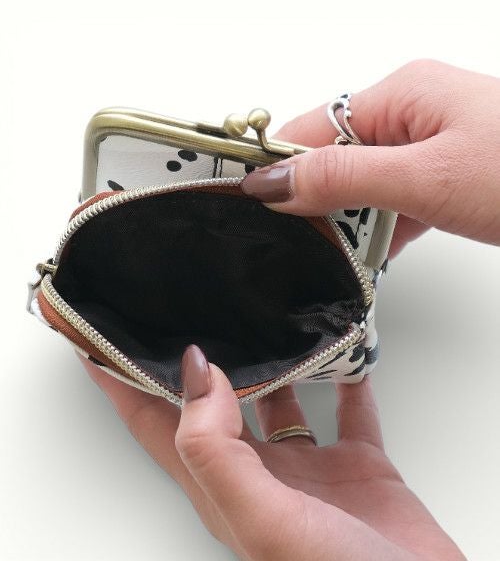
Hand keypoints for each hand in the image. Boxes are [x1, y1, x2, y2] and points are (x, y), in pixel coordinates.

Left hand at [79, 347, 464, 559]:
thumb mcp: (264, 521)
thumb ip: (217, 453)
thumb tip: (196, 377)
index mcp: (224, 489)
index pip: (155, 427)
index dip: (123, 387)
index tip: (103, 345)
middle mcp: (261, 477)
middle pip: (214, 410)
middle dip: (195, 369)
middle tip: (184, 321)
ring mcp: (309, 471)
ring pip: (279, 403)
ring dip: (271, 367)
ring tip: (260, 327)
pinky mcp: (357, 465)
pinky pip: (348, 410)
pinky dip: (346, 380)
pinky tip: (343, 357)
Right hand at [240, 59, 499, 256]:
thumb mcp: (426, 178)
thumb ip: (345, 178)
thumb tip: (277, 183)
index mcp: (402, 95)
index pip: (312, 127)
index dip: (277, 165)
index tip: (248, 201)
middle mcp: (412, 114)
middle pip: (335, 158)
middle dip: (317, 202)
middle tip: (298, 241)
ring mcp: (430, 147)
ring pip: (364, 185)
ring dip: (352, 222)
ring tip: (342, 255)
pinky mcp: (445, 176)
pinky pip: (393, 201)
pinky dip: (382, 229)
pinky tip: (376, 254)